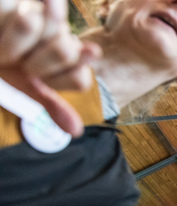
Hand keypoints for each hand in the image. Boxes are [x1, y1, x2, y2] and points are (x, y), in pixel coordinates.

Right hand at [0, 0, 100, 135]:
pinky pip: (41, 12)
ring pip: (45, 31)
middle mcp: (64, 37)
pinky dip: (19, 23)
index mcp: (70, 62)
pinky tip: (19, 17)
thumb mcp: (25, 86)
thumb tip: (76, 132)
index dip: (56, 81)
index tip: (34, 78)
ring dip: (13, 45)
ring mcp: (50, 16)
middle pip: (65, 51)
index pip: (80, 79)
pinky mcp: (36, 2)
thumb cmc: (5, 61)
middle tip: (18, 61)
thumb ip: (51, 105)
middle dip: (32, 62)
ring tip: (4, 43)